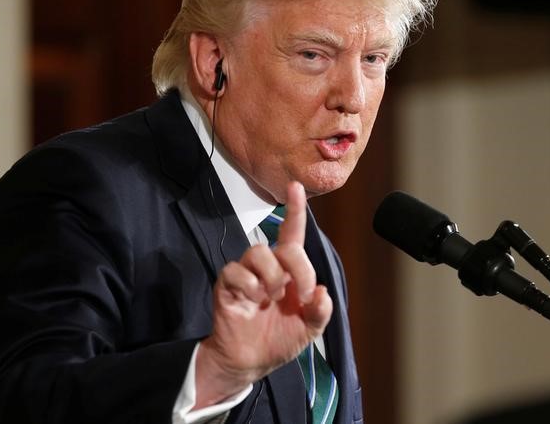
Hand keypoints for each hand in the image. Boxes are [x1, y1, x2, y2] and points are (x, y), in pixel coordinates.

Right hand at [194, 181, 332, 407]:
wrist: (250, 362)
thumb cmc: (278, 340)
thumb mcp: (309, 330)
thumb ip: (320, 312)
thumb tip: (322, 292)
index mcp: (289, 272)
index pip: (292, 234)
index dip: (295, 210)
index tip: (296, 187)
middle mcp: (268, 267)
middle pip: (282, 246)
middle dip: (299, 268)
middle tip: (302, 293)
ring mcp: (246, 274)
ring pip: (258, 252)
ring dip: (272, 277)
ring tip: (271, 298)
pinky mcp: (227, 284)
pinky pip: (236, 271)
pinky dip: (249, 286)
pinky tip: (253, 301)